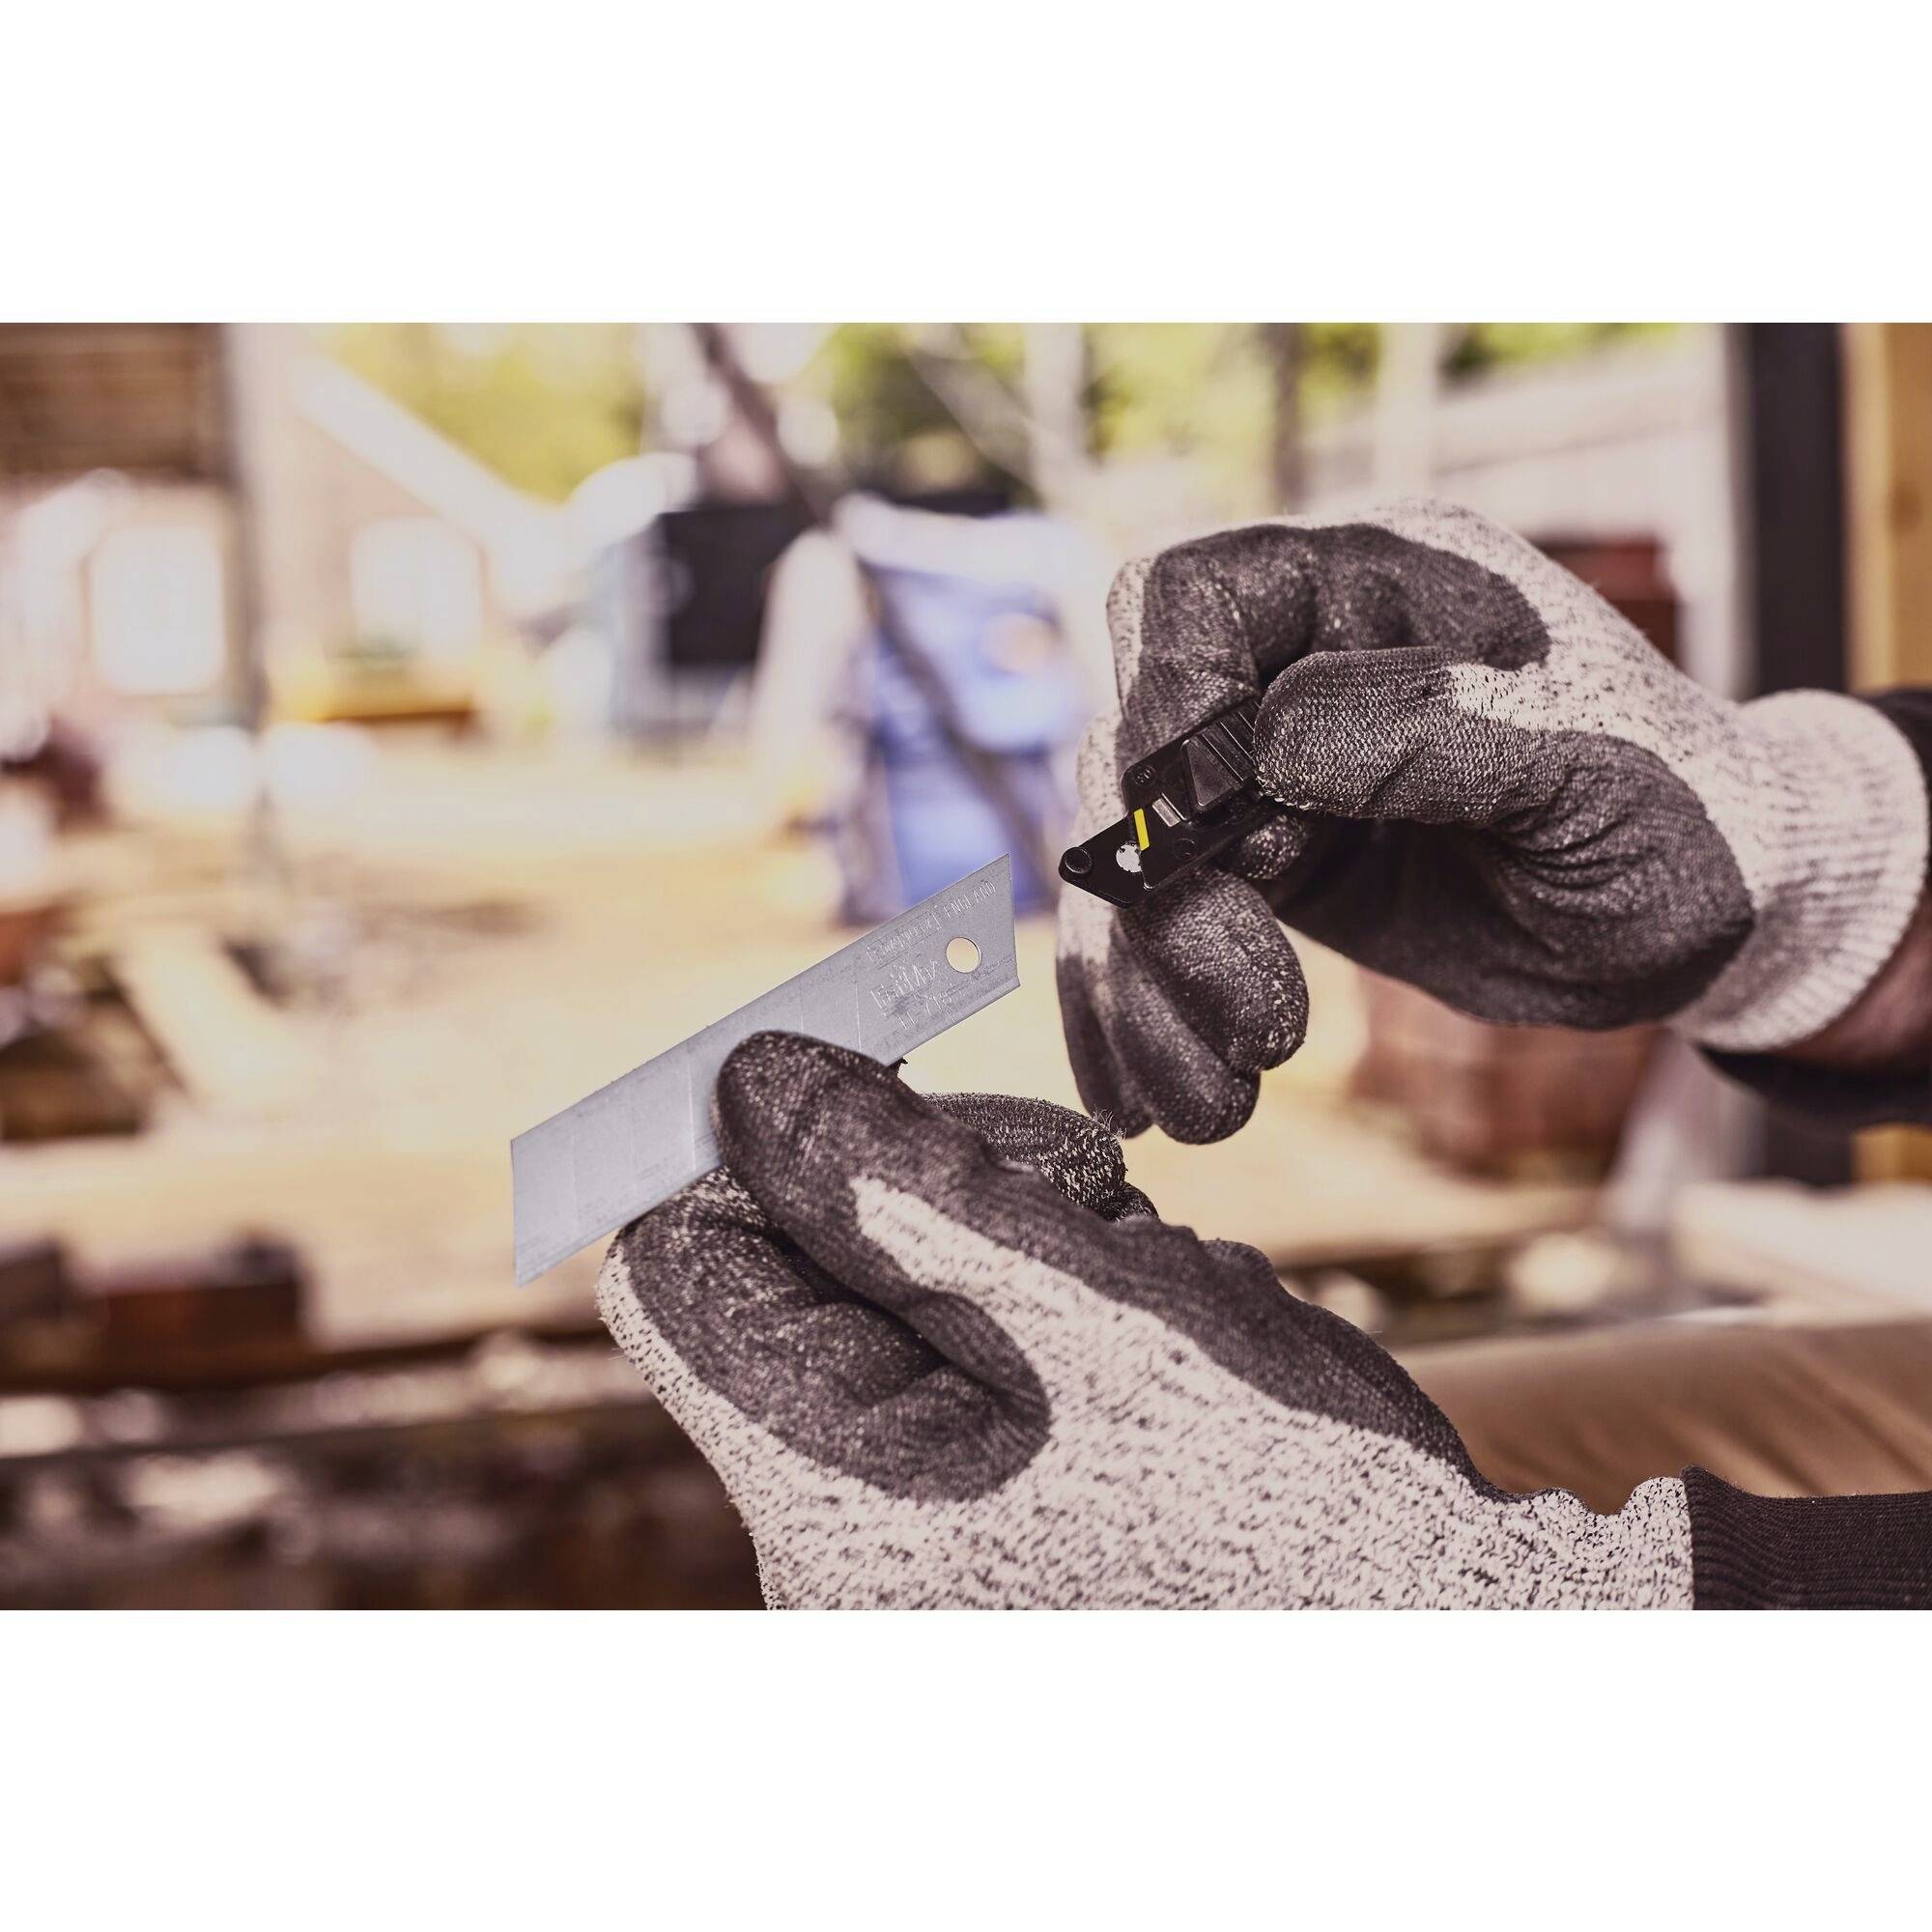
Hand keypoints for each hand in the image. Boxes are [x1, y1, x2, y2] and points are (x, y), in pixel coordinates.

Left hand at [597, 1030, 1689, 1608]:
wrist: (1444, 1645)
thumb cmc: (1302, 1510)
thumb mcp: (1101, 1319)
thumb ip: (907, 1195)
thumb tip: (747, 1081)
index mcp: (832, 1506)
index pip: (680, 1275)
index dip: (760, 1154)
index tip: (888, 1087)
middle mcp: (846, 1544)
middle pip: (794, 1274)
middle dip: (928, 1192)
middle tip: (1083, 1191)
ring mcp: (921, 1543)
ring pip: (894, 1295)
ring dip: (1018, 1239)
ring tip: (1153, 1285)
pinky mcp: (990, 1524)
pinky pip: (966, 1353)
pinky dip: (1057, 1301)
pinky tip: (1161, 1335)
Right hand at [1057, 500, 1928, 1140]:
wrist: (1706, 917)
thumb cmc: (1677, 811)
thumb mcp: (1587, 764)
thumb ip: (1439, 733)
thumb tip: (1273, 741)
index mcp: (1379, 587)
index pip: (1195, 599)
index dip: (1162, 699)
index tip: (1189, 824)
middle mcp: (1301, 669)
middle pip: (1136, 749)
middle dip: (1164, 891)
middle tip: (1253, 1007)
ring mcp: (1273, 775)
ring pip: (1133, 860)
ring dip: (1151, 981)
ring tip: (1218, 1090)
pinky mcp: (1269, 872)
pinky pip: (1163, 932)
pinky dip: (1148, 1015)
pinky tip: (1173, 1094)